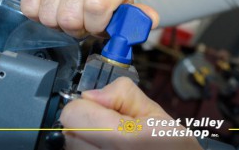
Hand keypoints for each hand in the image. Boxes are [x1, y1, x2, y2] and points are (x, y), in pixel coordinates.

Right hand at [21, 0, 158, 37]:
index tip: (98, 26)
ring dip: (57, 22)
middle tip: (82, 22)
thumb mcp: (127, 15)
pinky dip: (39, 14)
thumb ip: (137, 20)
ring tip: (69, 14)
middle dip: (75, 27)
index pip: (95, 6)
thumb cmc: (109, 5)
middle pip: (68, 16)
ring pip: (48, 14)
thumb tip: (149, 19)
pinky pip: (30, 6)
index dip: (94, 26)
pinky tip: (53, 6)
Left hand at [60, 77, 202, 149]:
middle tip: (111, 126)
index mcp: (121, 138)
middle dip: (85, 123)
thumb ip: (121, 94)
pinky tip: (108, 147)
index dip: (87, 105)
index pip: (72, 114)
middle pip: (69, 130)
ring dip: (86, 138)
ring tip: (112, 138)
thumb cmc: (170, 142)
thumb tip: (92, 94)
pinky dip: (91, 147)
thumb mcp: (153, 110)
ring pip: (72, 145)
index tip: (104, 108)